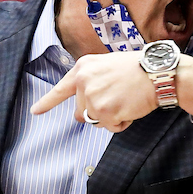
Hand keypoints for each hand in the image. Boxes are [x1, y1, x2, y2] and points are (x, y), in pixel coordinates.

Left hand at [30, 52, 192, 129]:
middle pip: (81, 112)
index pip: (61, 89)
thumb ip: (92, 82)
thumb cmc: (138, 68)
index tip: (34, 111)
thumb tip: (82, 112)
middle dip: (98, 111)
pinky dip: (122, 123)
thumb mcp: (107, 65)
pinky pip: (110, 128)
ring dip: (112, 117)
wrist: (157, 72)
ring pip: (97, 121)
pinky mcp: (104, 111)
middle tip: (118, 97)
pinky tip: (131, 107)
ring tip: (126, 99)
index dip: (47, 102)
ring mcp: (93, 97)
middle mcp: (83, 82)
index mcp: (83, 68)